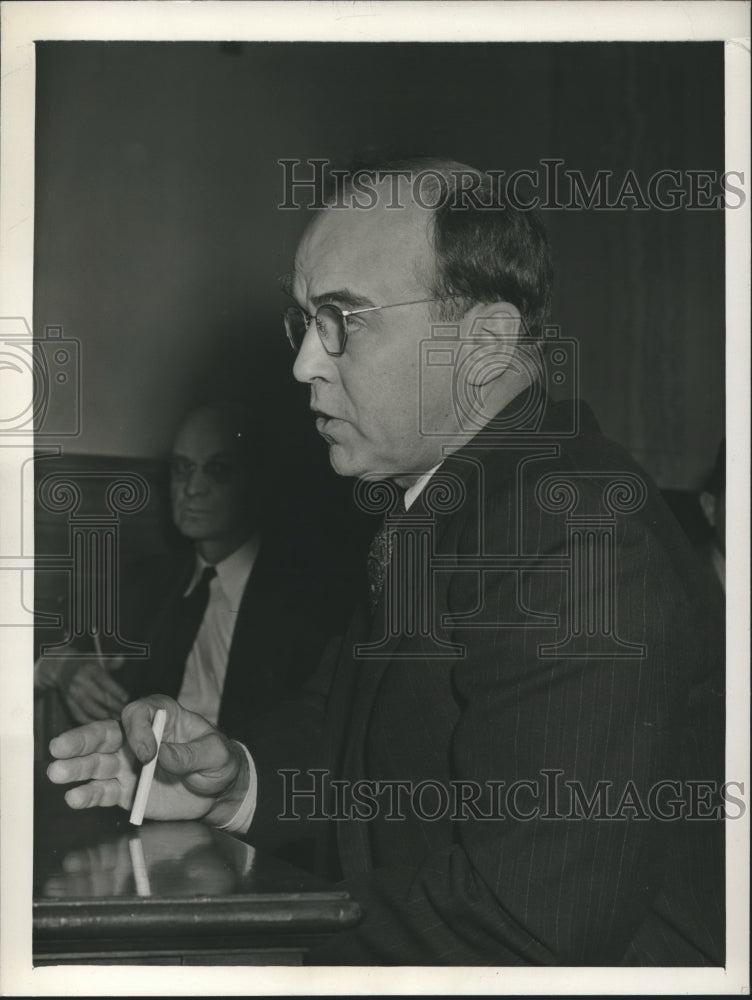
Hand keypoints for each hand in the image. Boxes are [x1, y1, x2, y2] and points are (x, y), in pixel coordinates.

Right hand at [47, 695, 248, 825]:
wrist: (217, 791)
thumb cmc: (217, 761)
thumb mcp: (215, 754)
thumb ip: (190, 755)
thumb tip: (163, 757)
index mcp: (161, 716)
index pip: (138, 713)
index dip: (137, 731)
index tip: (149, 755)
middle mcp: (137, 736)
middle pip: (104, 733)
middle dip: (81, 740)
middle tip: (59, 747)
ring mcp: (127, 763)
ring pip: (95, 762)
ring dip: (75, 767)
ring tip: (57, 773)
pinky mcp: (124, 789)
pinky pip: (102, 790)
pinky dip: (88, 794)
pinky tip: (75, 797)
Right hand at [56, 658, 128, 722]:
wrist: (60, 668)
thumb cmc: (84, 665)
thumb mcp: (96, 660)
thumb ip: (110, 663)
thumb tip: (121, 659)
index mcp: (89, 669)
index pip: (105, 681)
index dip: (117, 691)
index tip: (126, 698)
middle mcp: (80, 681)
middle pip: (99, 696)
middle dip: (113, 706)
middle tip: (124, 712)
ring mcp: (73, 693)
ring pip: (89, 707)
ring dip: (103, 715)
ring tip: (115, 718)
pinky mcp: (68, 702)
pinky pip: (79, 714)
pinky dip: (90, 720)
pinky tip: (100, 722)